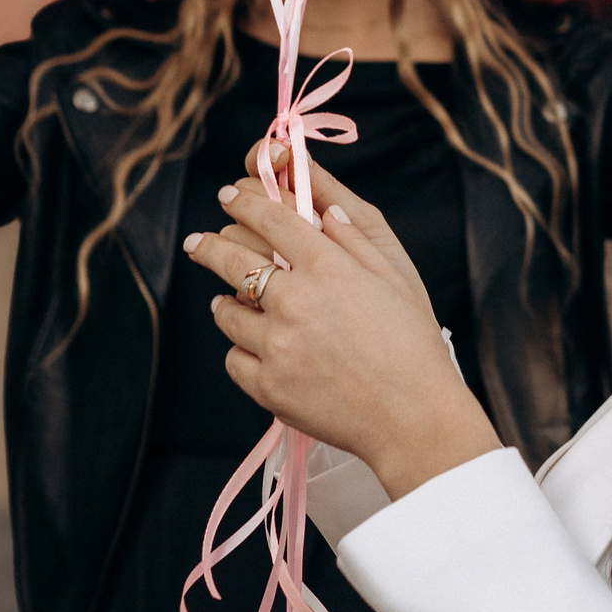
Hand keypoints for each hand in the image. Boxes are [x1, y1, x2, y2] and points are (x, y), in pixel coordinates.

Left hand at [189, 163, 499, 499]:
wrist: (412, 416)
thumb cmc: (412, 344)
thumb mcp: (396, 277)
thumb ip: (356, 237)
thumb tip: (323, 208)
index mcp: (329, 267)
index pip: (271, 217)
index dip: (245, 201)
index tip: (230, 195)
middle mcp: (295, 302)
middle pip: (230, 258)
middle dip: (209, 244)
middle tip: (198, 241)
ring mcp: (276, 346)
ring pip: (225, 311)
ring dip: (226, 301)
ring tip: (230, 301)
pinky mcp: (266, 387)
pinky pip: (233, 357)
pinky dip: (242, 349)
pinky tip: (257, 346)